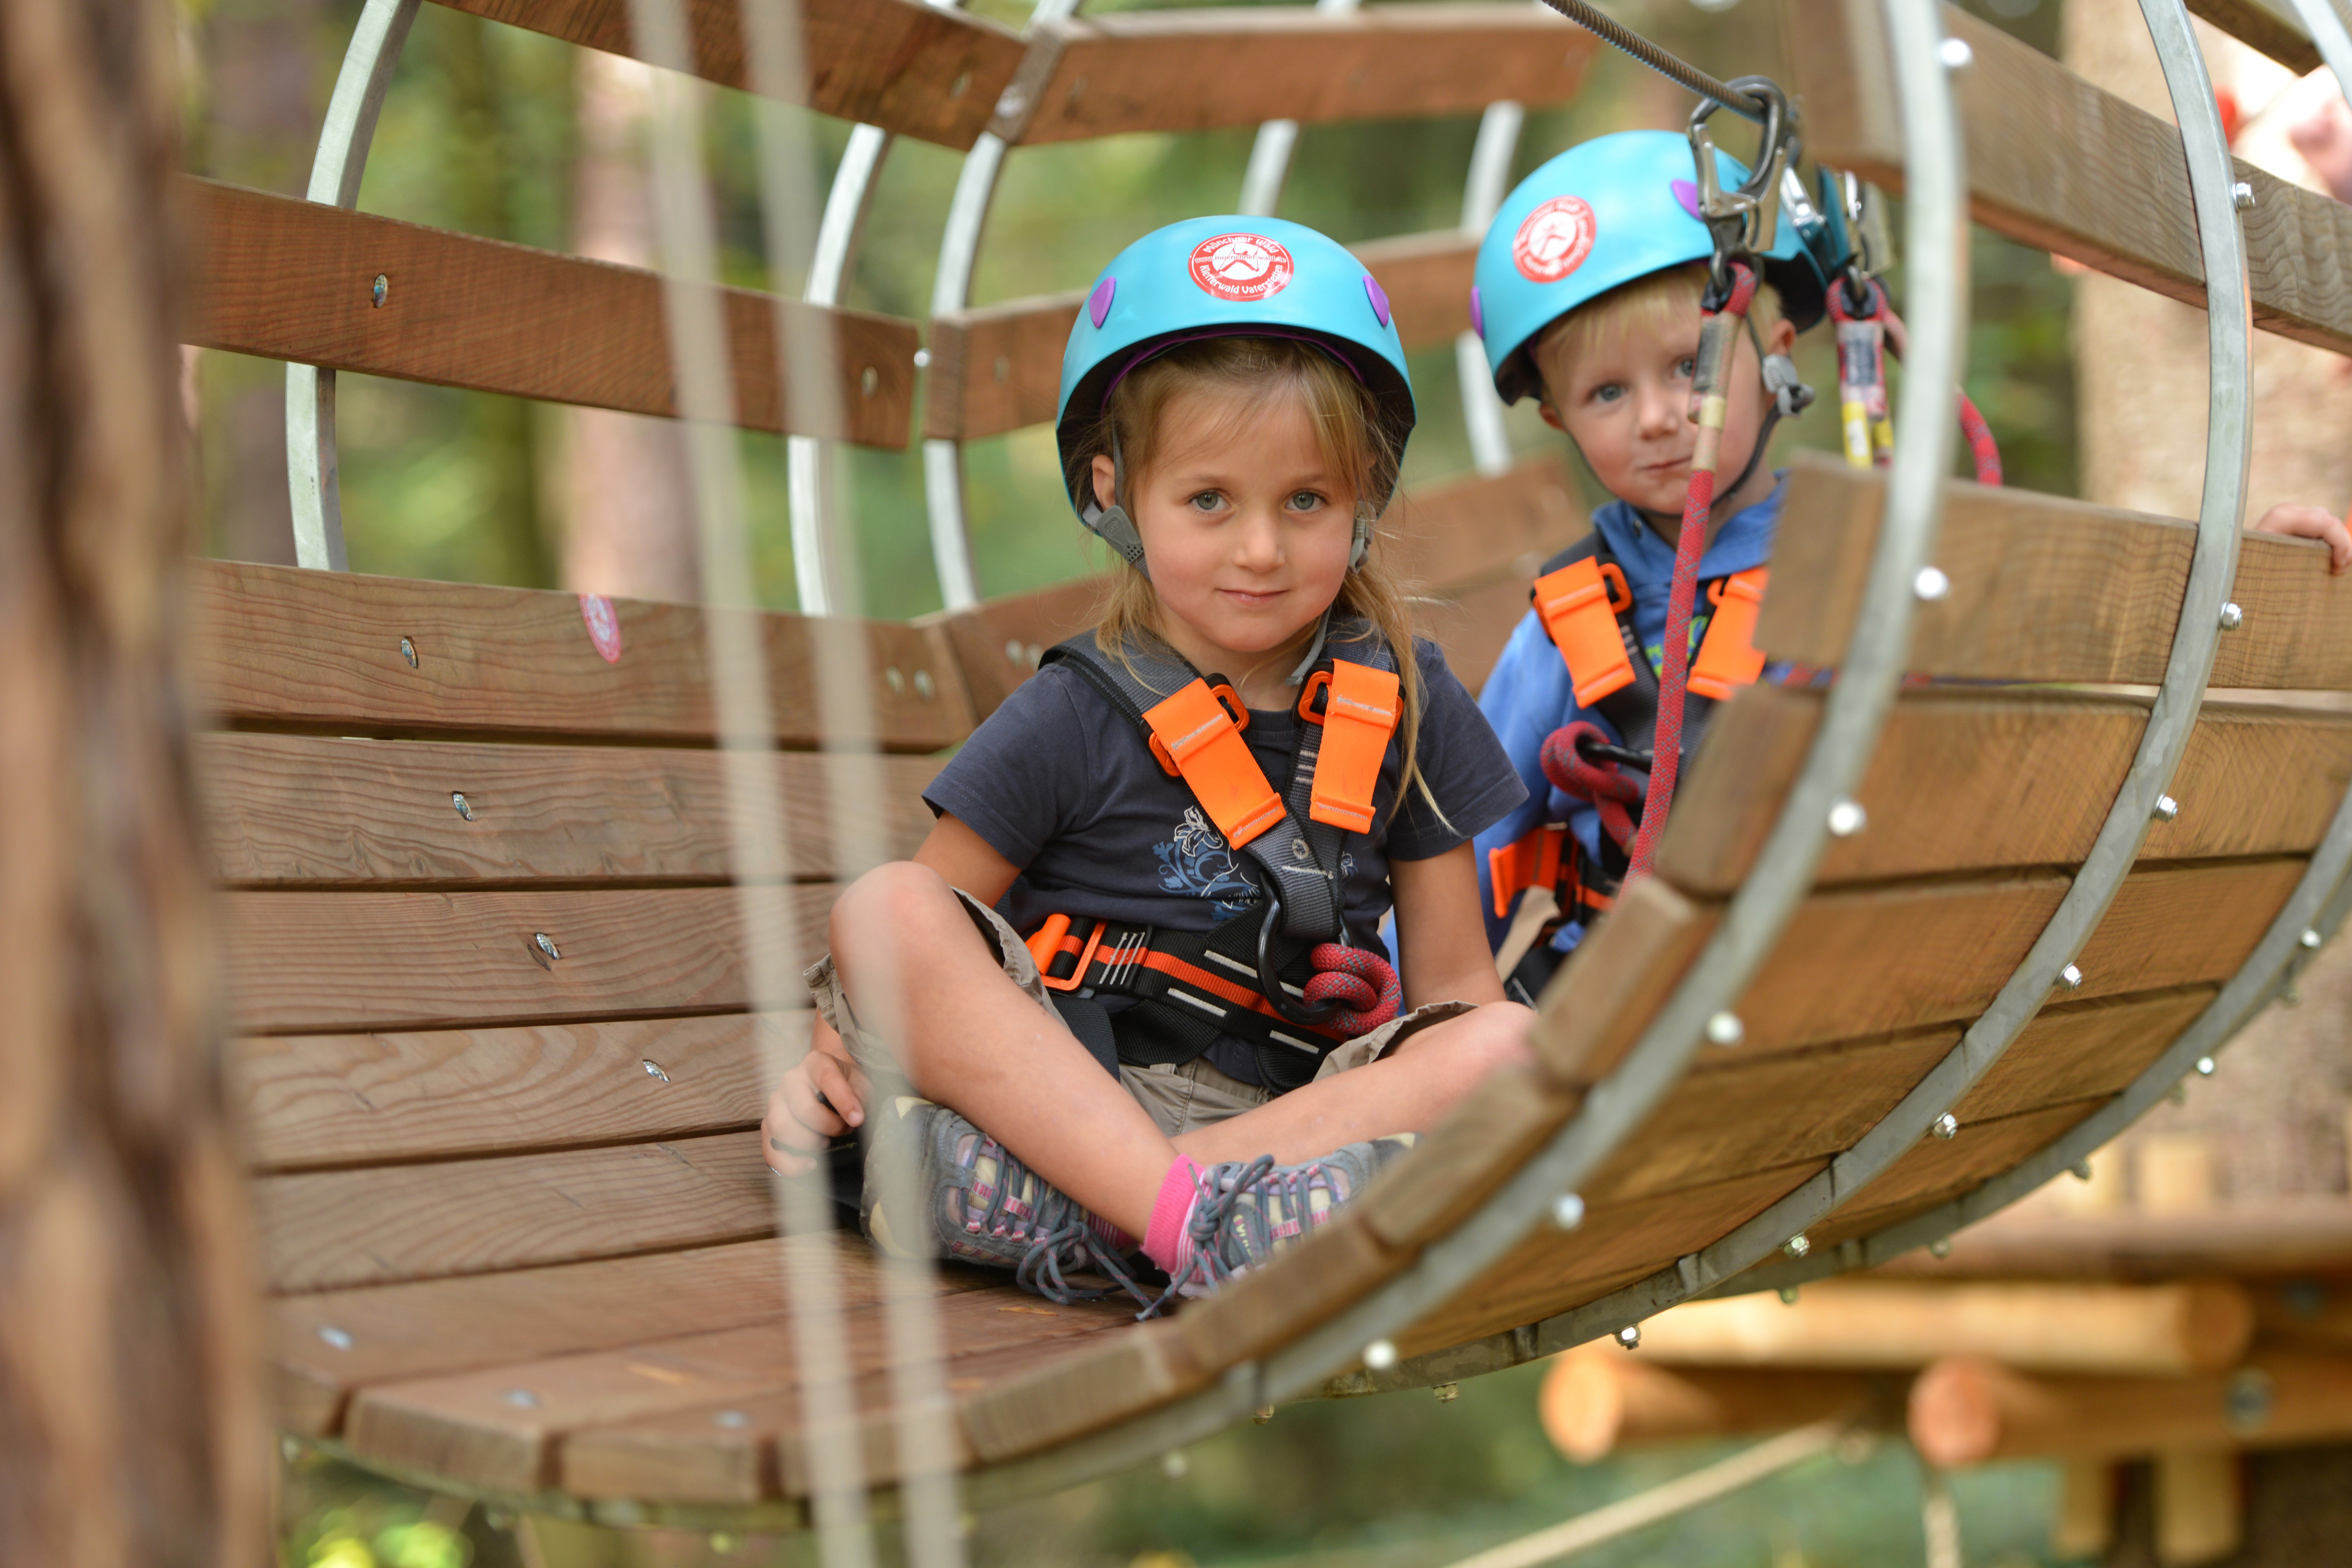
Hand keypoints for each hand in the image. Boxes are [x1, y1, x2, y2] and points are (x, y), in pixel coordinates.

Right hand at [761, 1021, 868, 1175]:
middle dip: (827, 1127)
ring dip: (807, 1143)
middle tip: (843, 1131)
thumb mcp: (860, 1084)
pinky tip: (809, 1164)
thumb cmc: (846, 1085)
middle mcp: (790, 1080)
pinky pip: (770, 1149)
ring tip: (825, 1143)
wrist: (830, 1083)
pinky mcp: (769, 1124)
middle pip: (801, 1108)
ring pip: (780, 1127)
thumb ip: (858, 1097)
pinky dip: (788, 1164)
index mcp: (815, 1064)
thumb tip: (854, 1118)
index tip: (857, 1120)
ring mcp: (776, 1102)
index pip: (827, 1079)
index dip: (843, 1101)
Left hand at [2253, 501, 2351, 573]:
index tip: (2337, 568)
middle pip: (2329, 521)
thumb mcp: (2270, 566)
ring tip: (2335, 566)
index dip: (2342, 544)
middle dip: (2342, 545)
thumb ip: (2303, 557)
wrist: (2222, 565)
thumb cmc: (2244, 569)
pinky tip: (2329, 558)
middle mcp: (2286, 511)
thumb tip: (2335, 562)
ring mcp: (2288, 514)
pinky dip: (2328, 540)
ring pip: (2326, 522)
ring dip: (2336, 543)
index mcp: (2282, 518)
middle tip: (2339, 570)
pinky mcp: (2289, 521)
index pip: (2327, 523)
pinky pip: (2318, 525)